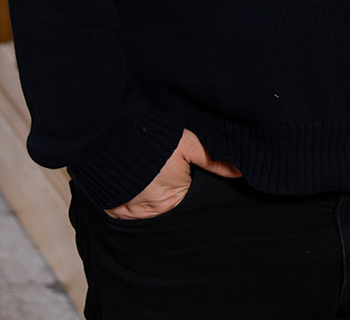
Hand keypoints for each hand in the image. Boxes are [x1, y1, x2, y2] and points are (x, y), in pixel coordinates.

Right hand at [105, 129, 241, 220]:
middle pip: (167, 208)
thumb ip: (213, 160)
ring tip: (148, 179)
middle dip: (169, 195)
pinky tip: (134, 185)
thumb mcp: (187, 144)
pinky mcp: (113, 210)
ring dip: (149, 199)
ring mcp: (131, 212)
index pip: (188, 200)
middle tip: (163, 175)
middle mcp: (153, 211)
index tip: (183, 175)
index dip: (187, 186)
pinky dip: (132, 201)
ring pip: (147, 211)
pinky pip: (127, 211)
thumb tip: (240, 172)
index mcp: (174, 198)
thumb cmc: (152, 138)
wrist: (109, 137)